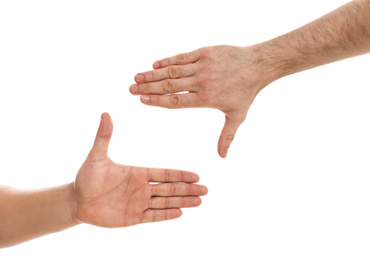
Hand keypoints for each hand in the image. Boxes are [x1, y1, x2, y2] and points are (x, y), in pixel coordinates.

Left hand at [74, 113, 207, 227]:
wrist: (77, 200)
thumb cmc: (86, 177)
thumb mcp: (96, 156)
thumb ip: (104, 136)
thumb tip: (105, 113)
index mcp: (138, 173)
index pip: (164, 174)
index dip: (180, 175)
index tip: (196, 175)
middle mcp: (142, 188)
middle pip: (170, 189)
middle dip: (188, 189)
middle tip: (205, 190)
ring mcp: (138, 203)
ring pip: (165, 203)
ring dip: (182, 202)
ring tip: (199, 201)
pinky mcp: (132, 217)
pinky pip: (152, 216)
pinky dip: (166, 215)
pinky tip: (180, 212)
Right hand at [130, 45, 275, 157]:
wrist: (257, 66)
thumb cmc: (246, 93)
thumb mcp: (237, 117)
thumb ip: (227, 136)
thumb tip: (222, 157)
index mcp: (205, 99)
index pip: (175, 101)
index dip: (156, 101)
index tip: (141, 99)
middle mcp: (201, 82)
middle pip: (169, 86)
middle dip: (148, 87)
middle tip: (131, 88)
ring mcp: (202, 66)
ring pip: (172, 71)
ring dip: (153, 73)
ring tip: (137, 76)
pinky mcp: (204, 53)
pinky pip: (182, 57)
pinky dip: (167, 60)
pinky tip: (154, 63)